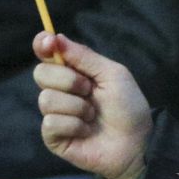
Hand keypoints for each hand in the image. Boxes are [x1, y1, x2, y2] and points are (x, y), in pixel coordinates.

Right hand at [32, 32, 152, 178]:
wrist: (137, 142)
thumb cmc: (128, 107)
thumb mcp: (112, 74)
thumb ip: (84, 56)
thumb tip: (56, 36)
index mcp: (73, 72)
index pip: (46, 52)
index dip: (43, 44)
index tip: (49, 43)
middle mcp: (60, 90)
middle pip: (41, 73)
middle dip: (68, 80)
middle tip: (90, 90)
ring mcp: (55, 114)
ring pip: (46, 99)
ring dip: (76, 106)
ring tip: (93, 115)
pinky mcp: (54, 137)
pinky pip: (50, 123)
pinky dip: (73, 125)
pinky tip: (86, 131)